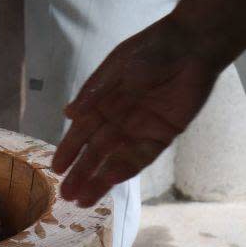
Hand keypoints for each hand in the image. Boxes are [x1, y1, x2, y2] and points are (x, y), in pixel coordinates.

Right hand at [52, 16, 220, 207]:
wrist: (190, 46)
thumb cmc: (149, 50)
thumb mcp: (115, 68)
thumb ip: (93, 93)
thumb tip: (67, 114)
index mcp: (101, 103)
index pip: (80, 132)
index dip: (68, 150)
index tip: (55, 169)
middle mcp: (117, 119)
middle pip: (96, 152)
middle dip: (81, 173)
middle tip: (66, 195)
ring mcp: (139, 129)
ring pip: (116, 159)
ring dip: (100, 179)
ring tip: (84, 199)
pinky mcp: (163, 134)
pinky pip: (142, 156)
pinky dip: (127, 168)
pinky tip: (111, 180)